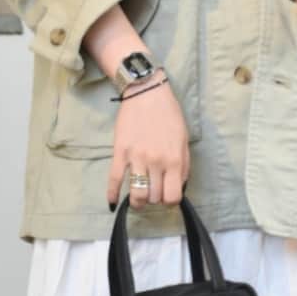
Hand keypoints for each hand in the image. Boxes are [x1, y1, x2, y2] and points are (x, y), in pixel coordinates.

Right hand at [106, 79, 190, 212]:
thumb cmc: (169, 115)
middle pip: (154, 197)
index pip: (173, 196)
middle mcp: (156, 162)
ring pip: (137, 194)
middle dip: (154, 198)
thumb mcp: (184, 140)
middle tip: (152, 190)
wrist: (146, 93)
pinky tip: (112, 202)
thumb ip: (183, 165)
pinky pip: (115, 179)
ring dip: (138, 201)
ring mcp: (137, 158)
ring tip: (138, 198)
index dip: (169, 200)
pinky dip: (112, 194)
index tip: (166, 194)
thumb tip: (178, 186)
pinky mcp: (120, 152)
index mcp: (174, 160)